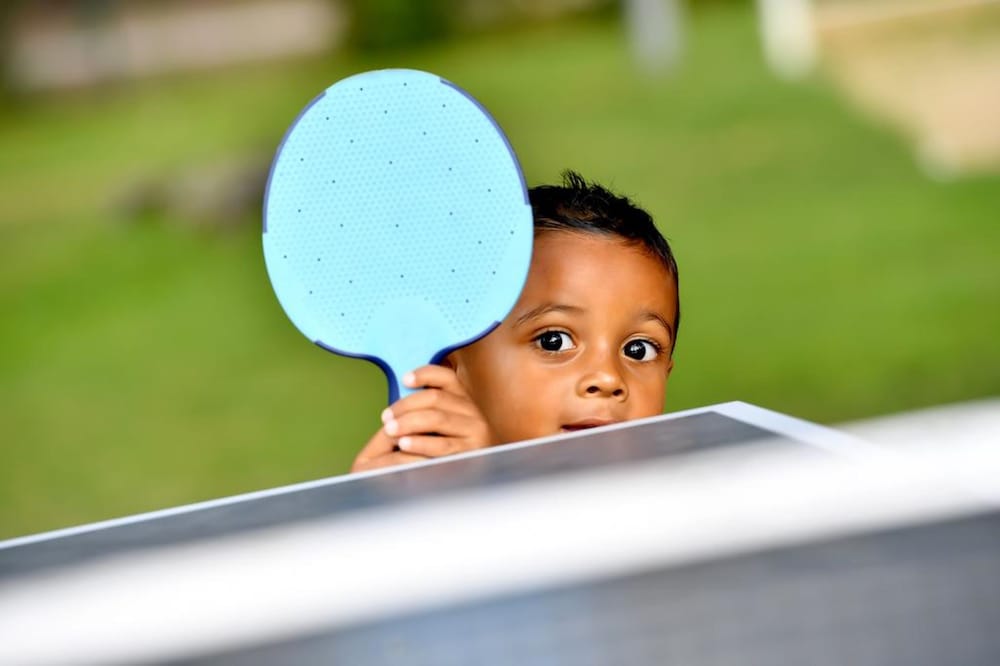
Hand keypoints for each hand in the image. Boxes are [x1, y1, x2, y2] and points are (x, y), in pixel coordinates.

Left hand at [350, 364, 494, 472]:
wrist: (475, 480)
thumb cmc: (449, 451)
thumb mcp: (440, 426)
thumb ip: (426, 409)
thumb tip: (401, 391)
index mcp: (464, 400)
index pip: (446, 377)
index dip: (425, 374)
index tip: (405, 379)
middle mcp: (473, 412)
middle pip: (436, 397)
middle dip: (406, 405)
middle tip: (386, 417)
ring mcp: (476, 431)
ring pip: (437, 418)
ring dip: (409, 422)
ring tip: (390, 430)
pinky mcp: (472, 452)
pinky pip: (442, 445)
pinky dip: (420, 443)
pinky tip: (404, 444)